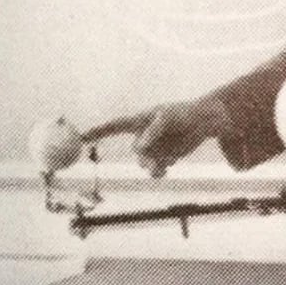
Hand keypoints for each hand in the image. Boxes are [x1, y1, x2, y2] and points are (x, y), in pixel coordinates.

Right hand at [81, 96, 230, 177]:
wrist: (206, 122)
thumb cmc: (185, 113)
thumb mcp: (168, 118)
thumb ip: (153, 131)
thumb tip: (137, 148)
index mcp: (140, 121)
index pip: (114, 126)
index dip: (97, 132)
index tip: (79, 137)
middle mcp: (144, 136)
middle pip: (136, 152)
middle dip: (145, 157)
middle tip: (155, 161)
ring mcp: (154, 147)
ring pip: (145, 163)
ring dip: (153, 166)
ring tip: (165, 165)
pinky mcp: (165, 156)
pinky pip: (157, 168)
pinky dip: (160, 171)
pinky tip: (166, 169)